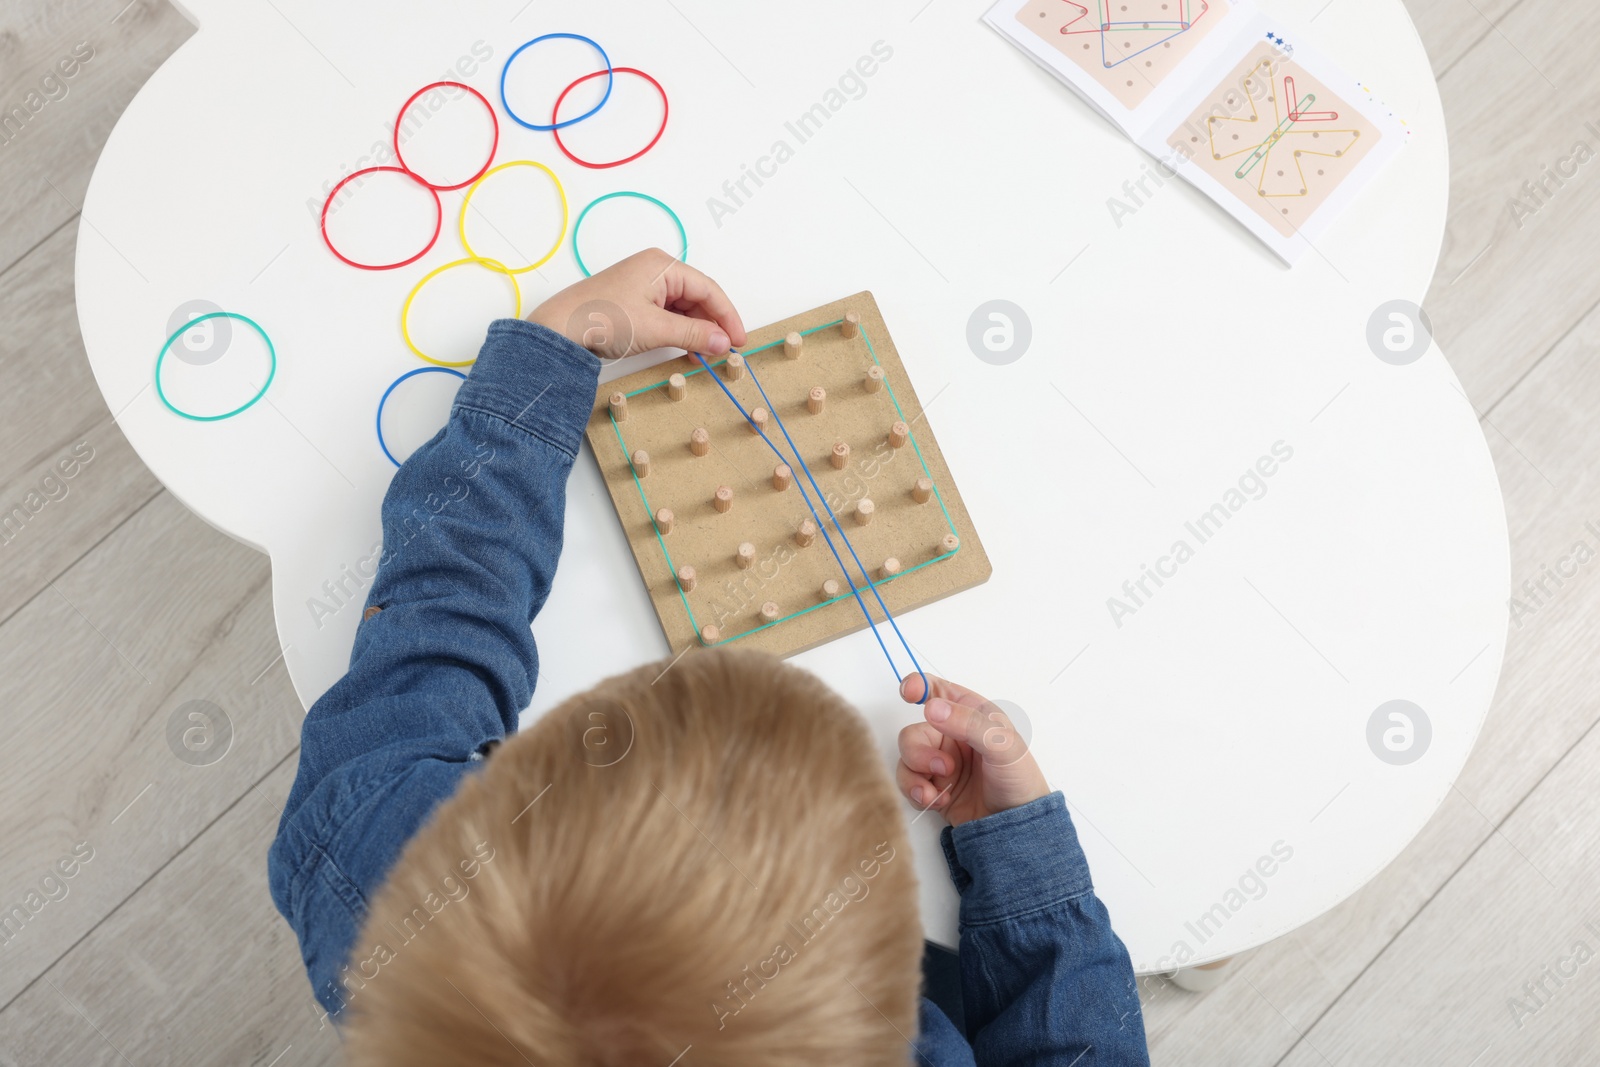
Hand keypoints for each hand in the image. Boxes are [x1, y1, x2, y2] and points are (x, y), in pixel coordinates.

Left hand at [527, 248, 746, 360]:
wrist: (559, 330)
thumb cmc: (601, 319)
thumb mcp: (655, 329)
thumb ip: (694, 335)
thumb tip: (724, 342)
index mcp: (662, 265)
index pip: (708, 288)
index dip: (727, 316)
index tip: (739, 340)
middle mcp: (655, 271)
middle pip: (697, 297)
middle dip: (712, 325)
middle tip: (725, 351)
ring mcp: (644, 287)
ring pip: (683, 309)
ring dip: (696, 331)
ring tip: (707, 355)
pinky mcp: (634, 303)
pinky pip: (667, 315)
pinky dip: (679, 333)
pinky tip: (687, 350)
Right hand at [895, 674, 1049, 827]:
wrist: (1017, 826)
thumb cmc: (1019, 779)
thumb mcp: (1003, 746)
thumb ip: (969, 724)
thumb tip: (933, 708)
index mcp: (971, 714)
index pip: (938, 690)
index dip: (918, 686)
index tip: (907, 693)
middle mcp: (952, 735)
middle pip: (913, 732)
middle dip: (919, 751)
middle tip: (943, 767)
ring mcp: (940, 761)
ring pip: (907, 758)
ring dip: (916, 774)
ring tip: (938, 792)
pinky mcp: (933, 786)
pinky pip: (907, 782)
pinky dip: (916, 792)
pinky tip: (936, 801)